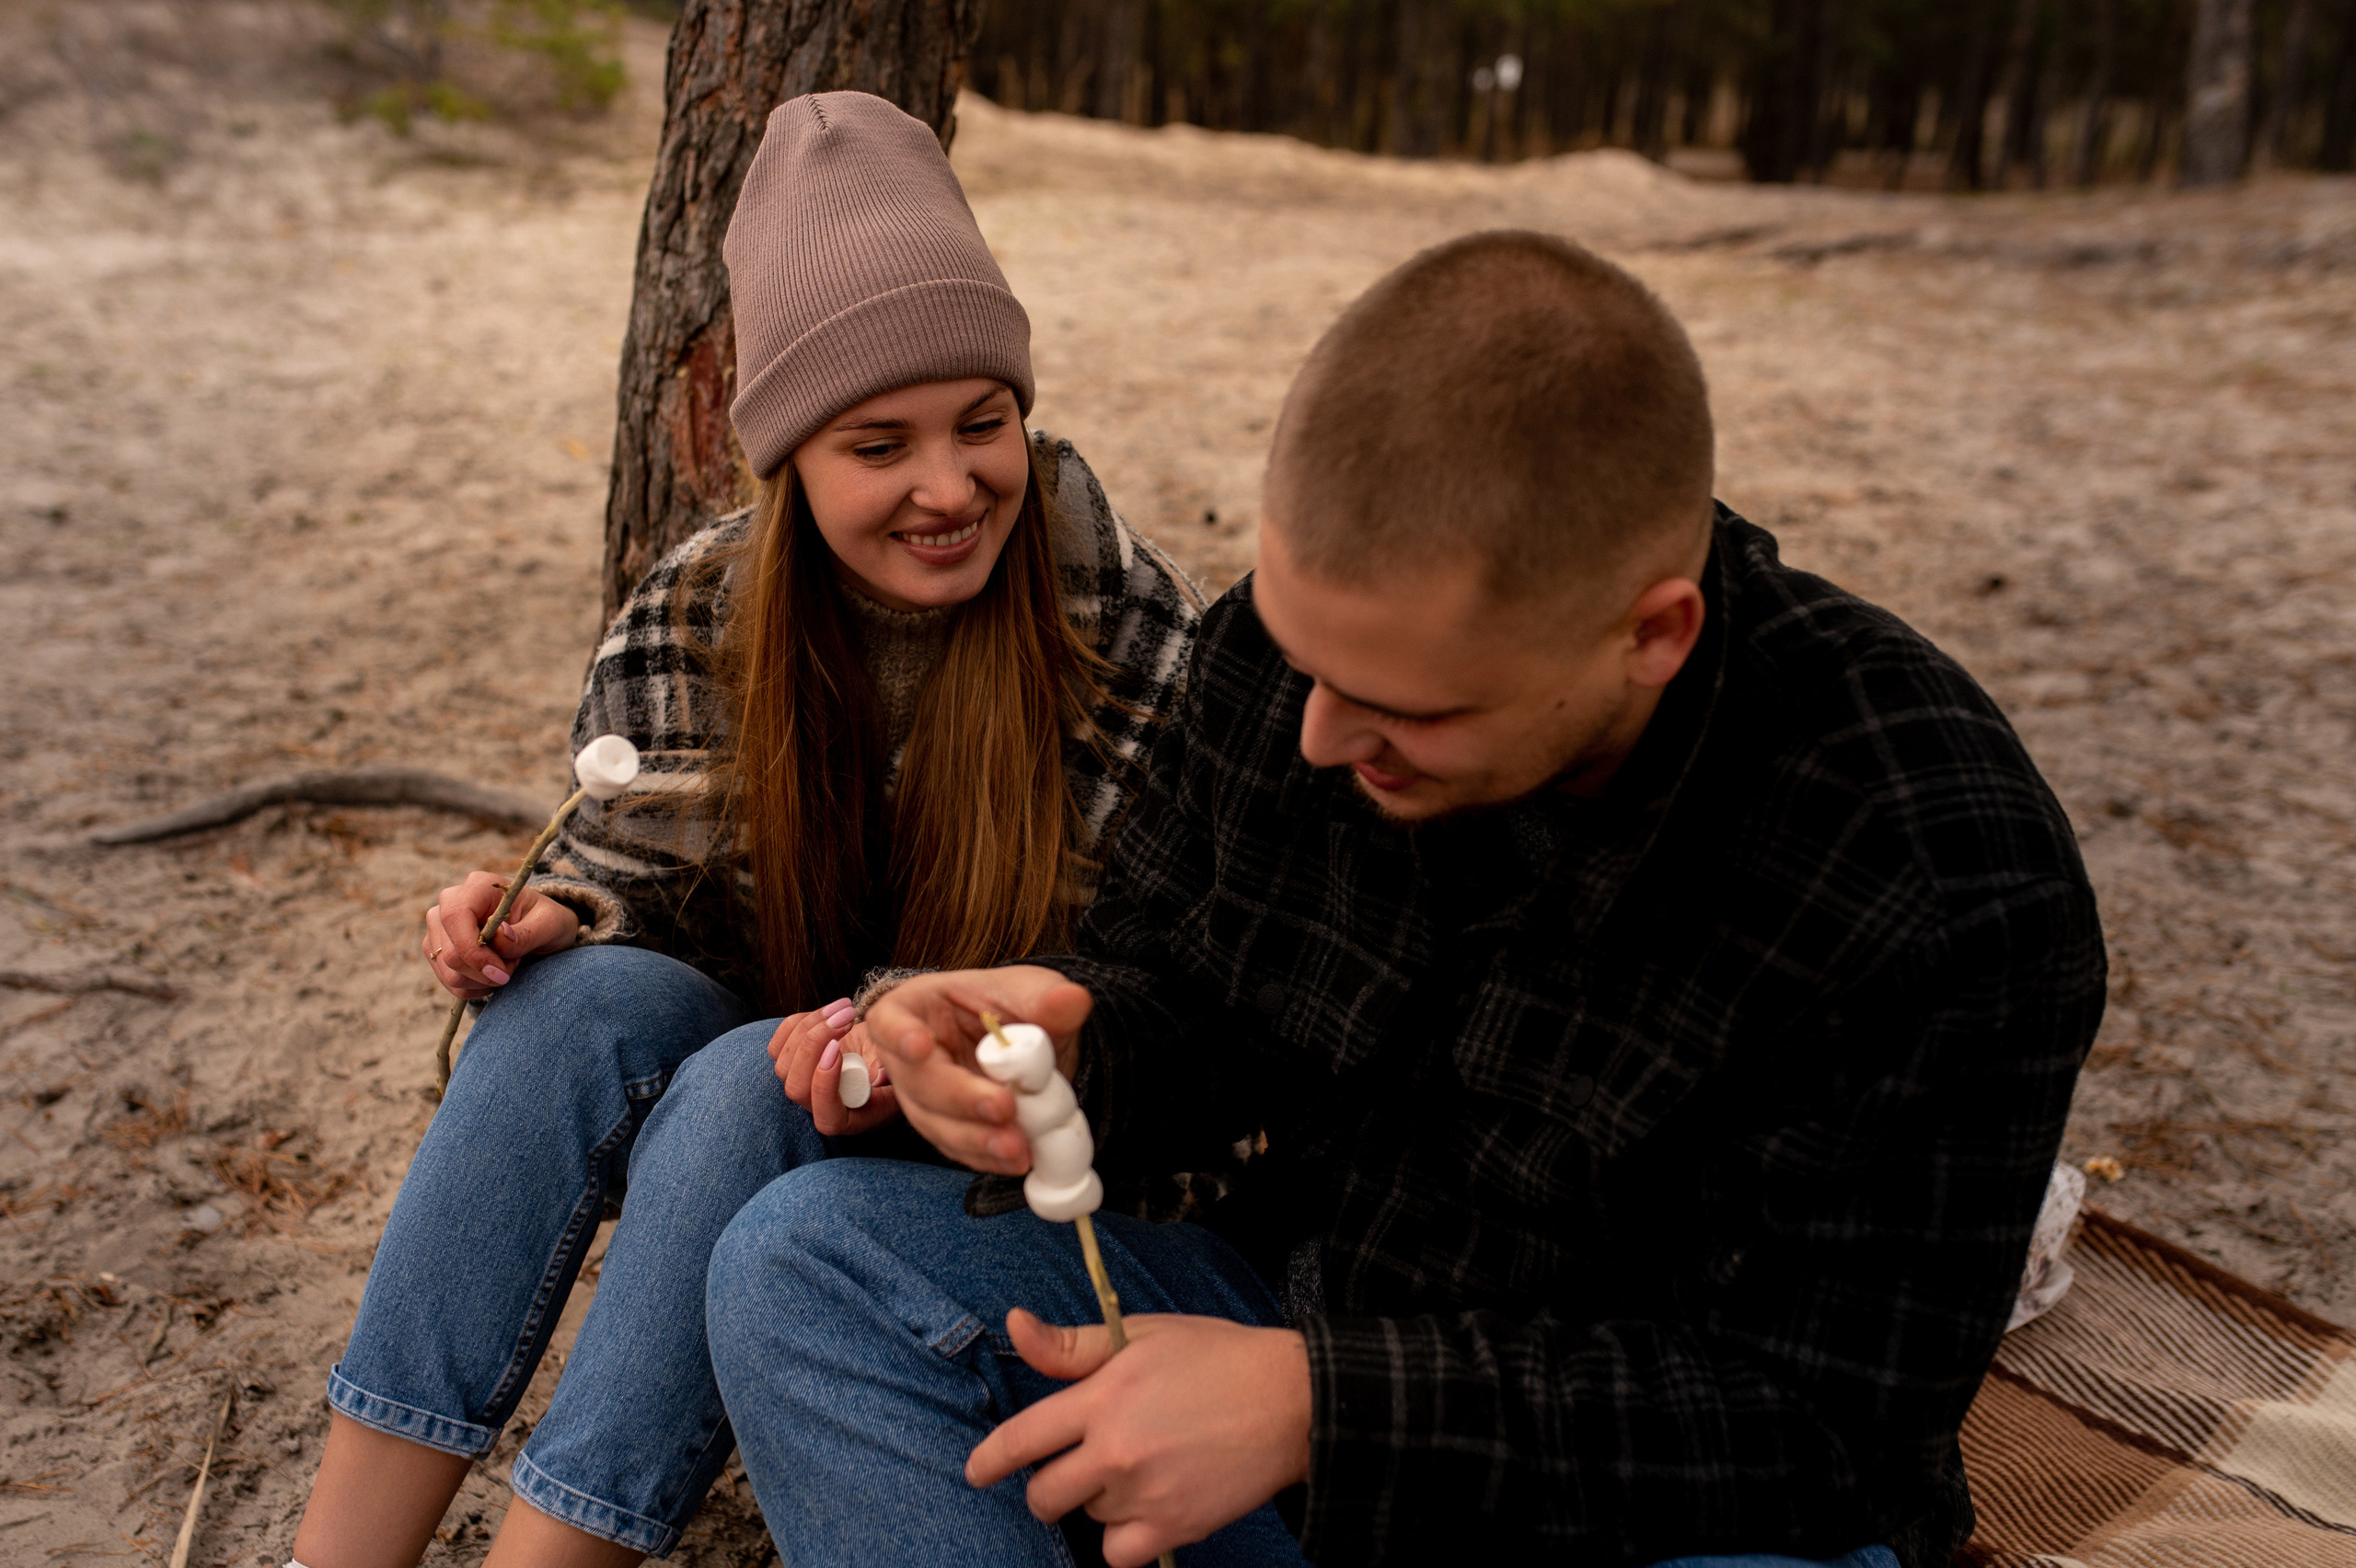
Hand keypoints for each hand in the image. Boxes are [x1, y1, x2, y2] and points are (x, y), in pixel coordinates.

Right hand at [422, 872, 579, 999]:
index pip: (455, 916)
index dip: (472, 950)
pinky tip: (492, 976)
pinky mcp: (438, 948)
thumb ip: (527, 932)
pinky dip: (474, 987)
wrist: (539, 929)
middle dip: (484, 971)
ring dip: (481, 979)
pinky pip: (448, 981)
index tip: (500, 972)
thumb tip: (499, 936)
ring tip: (506, 966)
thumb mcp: (550, 924)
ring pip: (448, 970)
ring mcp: (440, 926)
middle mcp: (451, 902)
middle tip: (513, 967)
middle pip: (450, 952)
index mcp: (478, 886)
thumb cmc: (545, 921)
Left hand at [771, 1003, 902, 1134]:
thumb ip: (892, 1074)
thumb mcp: (903, 1072)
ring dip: (811, 1027)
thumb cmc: (894, 1066)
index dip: (826, 1086)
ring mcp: (800, 1084)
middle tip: (847, 1017)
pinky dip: (798, 1022)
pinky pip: (778, 1043)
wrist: (879, 1051)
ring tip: (845, 1008)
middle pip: (796, 1087)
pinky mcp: (789, 1062)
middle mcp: (817, 1106)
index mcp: (848, 1118)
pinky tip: (828, 1012)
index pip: (826, 1116)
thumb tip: (878, 1076)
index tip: (839, 1048)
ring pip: (783, 1062)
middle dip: (815, 1045)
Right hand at [863, 966, 1091, 1174]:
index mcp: (915, 1010)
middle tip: (1003, 1107)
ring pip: (937, 1124)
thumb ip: (1048, 998)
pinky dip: (988, 1157)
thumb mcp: (1032, 991)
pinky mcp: (947, 1130)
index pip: (890, 1021)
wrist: (1028, 1042)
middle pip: (919, 1082)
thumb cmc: (1012, 1005)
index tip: (920, 1045)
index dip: (900, 1035)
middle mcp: (908, 1059)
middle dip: (960, 1099)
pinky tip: (1017, 1160)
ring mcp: (924, 1099)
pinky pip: (960, 1148)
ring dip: (976, 1139)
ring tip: (1017, 1148)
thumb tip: (1073, 1000)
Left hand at [966, 1310, 1311, 1566]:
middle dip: (1046, 1487)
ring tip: (1137, 1469)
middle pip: (1045, 1494)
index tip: (977, 1471)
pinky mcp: (1173, 1527)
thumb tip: (1013, 1324)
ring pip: (1087, 1517)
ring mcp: (1143, 1494)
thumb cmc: (1215, 1358)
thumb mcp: (1141, 1334)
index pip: (1023, 1438)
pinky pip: (1118, 1555)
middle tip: (1071, 1471)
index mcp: (1103, 1397)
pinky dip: (1124, 1540)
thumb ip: (1071, 1345)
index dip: (990, 1459)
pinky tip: (1143, 1511)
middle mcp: (1115, 1450)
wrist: (1289, 1401)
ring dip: (1098, 1501)